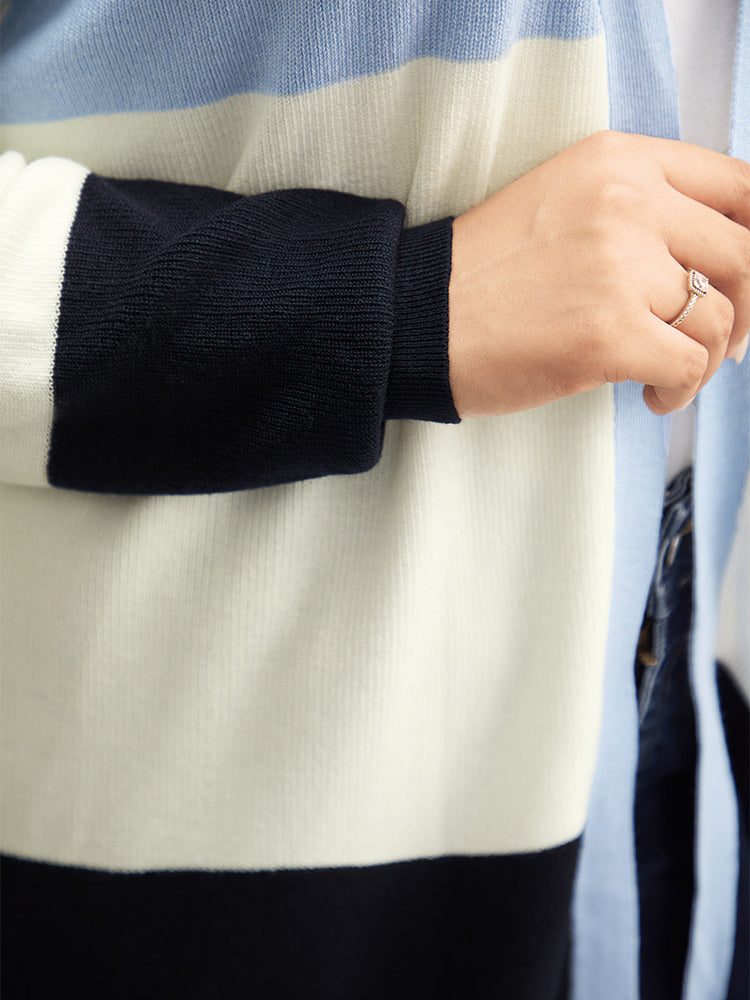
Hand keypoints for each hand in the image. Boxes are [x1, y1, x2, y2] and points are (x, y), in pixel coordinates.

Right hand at [448, 130, 749, 416]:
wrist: (414, 318)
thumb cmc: (482, 273)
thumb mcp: (563, 201)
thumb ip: (637, 209)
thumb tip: (711, 262)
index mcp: (618, 161)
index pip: (738, 186)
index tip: (741, 280)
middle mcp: (626, 202)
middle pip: (742, 254)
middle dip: (744, 307)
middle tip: (725, 341)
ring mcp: (618, 267)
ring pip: (720, 317)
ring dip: (708, 358)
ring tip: (668, 375)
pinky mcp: (608, 333)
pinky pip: (691, 365)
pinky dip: (682, 389)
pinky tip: (652, 397)